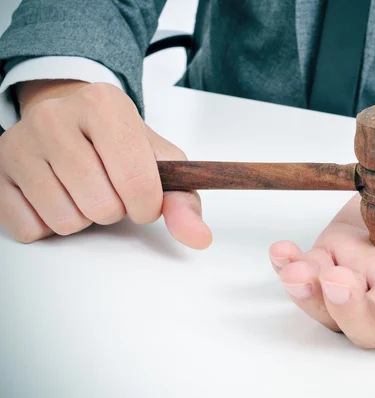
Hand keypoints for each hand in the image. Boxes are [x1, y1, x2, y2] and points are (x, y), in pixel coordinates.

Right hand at [0, 80, 211, 247]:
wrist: (73, 119)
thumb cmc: (120, 143)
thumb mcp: (161, 161)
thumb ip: (184, 198)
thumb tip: (199, 238)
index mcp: (103, 104)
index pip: (136, 181)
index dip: (147, 204)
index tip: (144, 196)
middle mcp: (54, 117)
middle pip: (100, 206)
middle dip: (115, 209)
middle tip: (109, 187)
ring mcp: (19, 144)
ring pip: (65, 221)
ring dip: (84, 218)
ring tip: (84, 190)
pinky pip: (30, 229)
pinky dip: (50, 224)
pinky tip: (57, 196)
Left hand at [269, 153, 374, 347]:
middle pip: (369, 327)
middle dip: (351, 310)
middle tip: (340, 280)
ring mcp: (362, 274)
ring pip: (330, 308)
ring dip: (311, 295)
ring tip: (298, 269)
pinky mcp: (336, 251)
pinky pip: (308, 270)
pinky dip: (291, 265)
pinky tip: (282, 252)